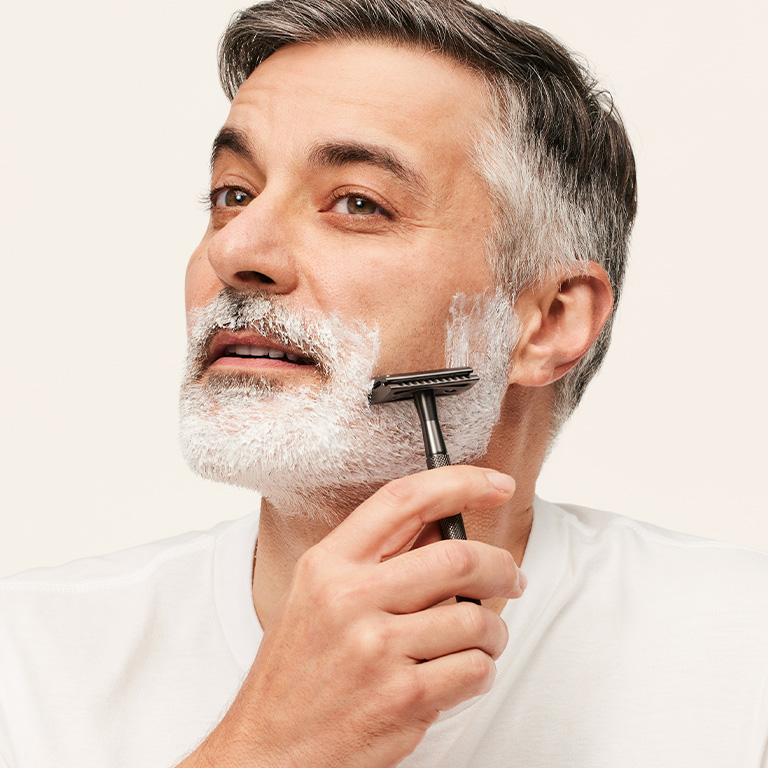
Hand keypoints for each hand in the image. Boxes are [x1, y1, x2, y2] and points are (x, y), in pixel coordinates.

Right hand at [179, 466, 524, 767]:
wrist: (268, 751)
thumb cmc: (296, 674)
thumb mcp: (316, 598)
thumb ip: (374, 561)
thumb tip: (445, 531)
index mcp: (328, 565)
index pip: (403, 500)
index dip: (459, 483)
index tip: (494, 483)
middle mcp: (350, 599)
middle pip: (456, 556)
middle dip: (500, 565)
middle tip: (511, 575)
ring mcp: (377, 649)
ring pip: (475, 618)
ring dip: (494, 630)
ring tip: (483, 639)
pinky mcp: (403, 698)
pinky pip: (474, 669)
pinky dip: (482, 670)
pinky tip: (463, 673)